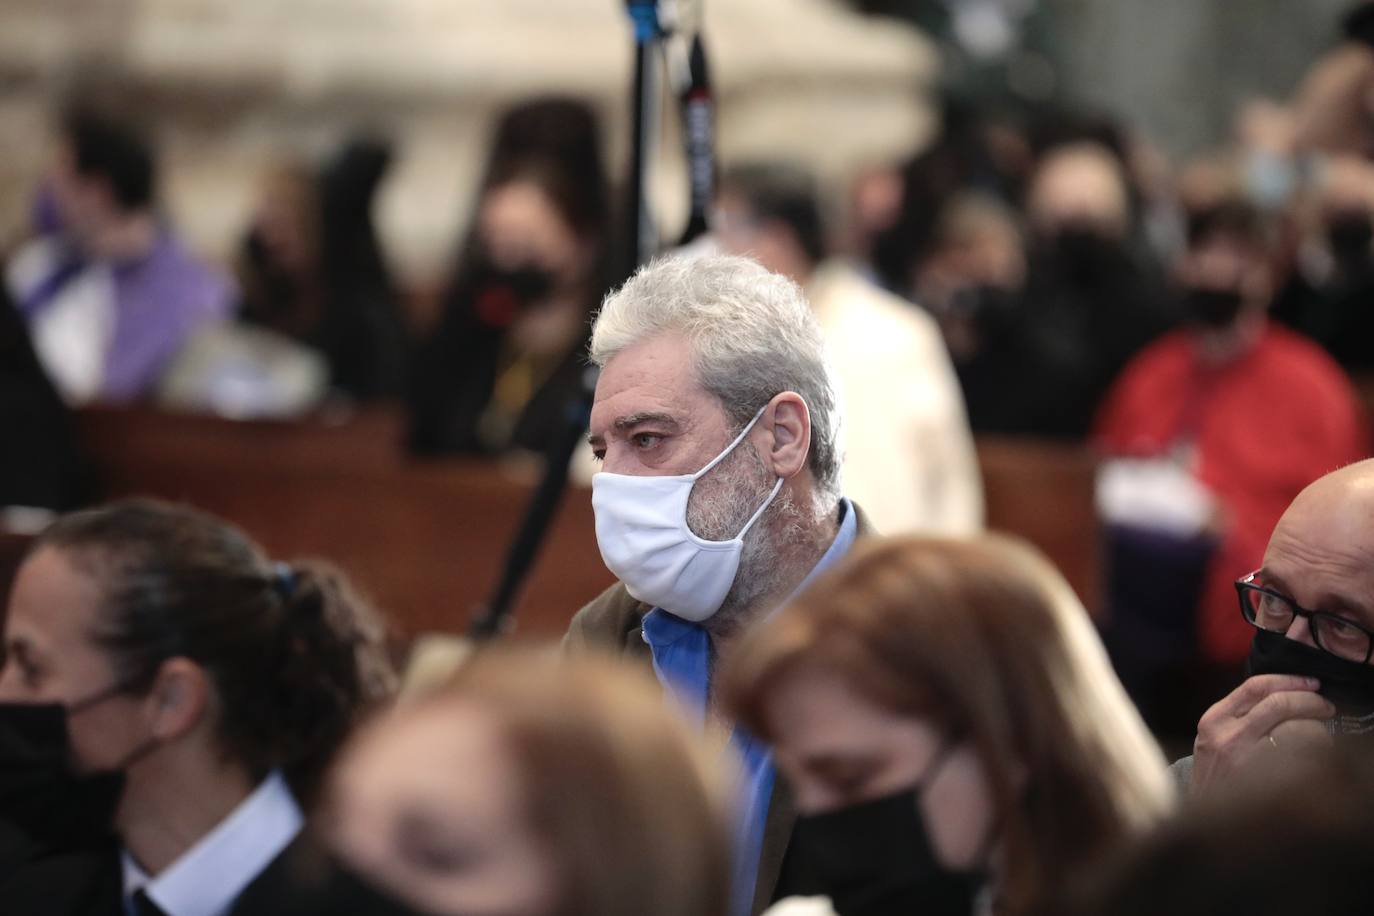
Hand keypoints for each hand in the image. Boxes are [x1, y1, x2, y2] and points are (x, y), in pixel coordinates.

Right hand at [1190, 674, 1334, 795]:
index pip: (1255, 686)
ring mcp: (1247, 759)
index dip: (1289, 680)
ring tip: (1322, 733)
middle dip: (1311, 700)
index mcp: (1214, 719)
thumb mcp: (1212, 737)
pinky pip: (1303, 758)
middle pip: (1279, 703)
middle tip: (1325, 706)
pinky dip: (1316, 752)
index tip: (1310, 683)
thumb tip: (1282, 694)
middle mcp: (1229, 735)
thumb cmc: (1215, 774)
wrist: (1208, 816)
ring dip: (1317, 728)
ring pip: (1296, 729)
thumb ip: (1237, 715)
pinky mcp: (1266, 781)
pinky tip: (1318, 756)